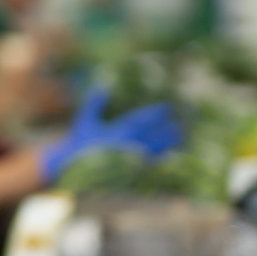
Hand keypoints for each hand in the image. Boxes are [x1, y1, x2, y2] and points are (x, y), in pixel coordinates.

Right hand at [39, 86, 181, 181]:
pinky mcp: (130, 171)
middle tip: (182, 121)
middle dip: (168, 127)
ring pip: (155, 148)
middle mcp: (129, 144)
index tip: (167, 107)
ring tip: (180, 136)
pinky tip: (169, 155)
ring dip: (169, 142)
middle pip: (154, 134)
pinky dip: (161, 158)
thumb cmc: (79, 143)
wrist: (74, 168)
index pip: (143, 119)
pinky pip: (150, 163)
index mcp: (119, 130)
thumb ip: (95, 103)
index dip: (156, 112)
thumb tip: (104, 84)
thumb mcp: (85, 120)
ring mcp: (131, 158)